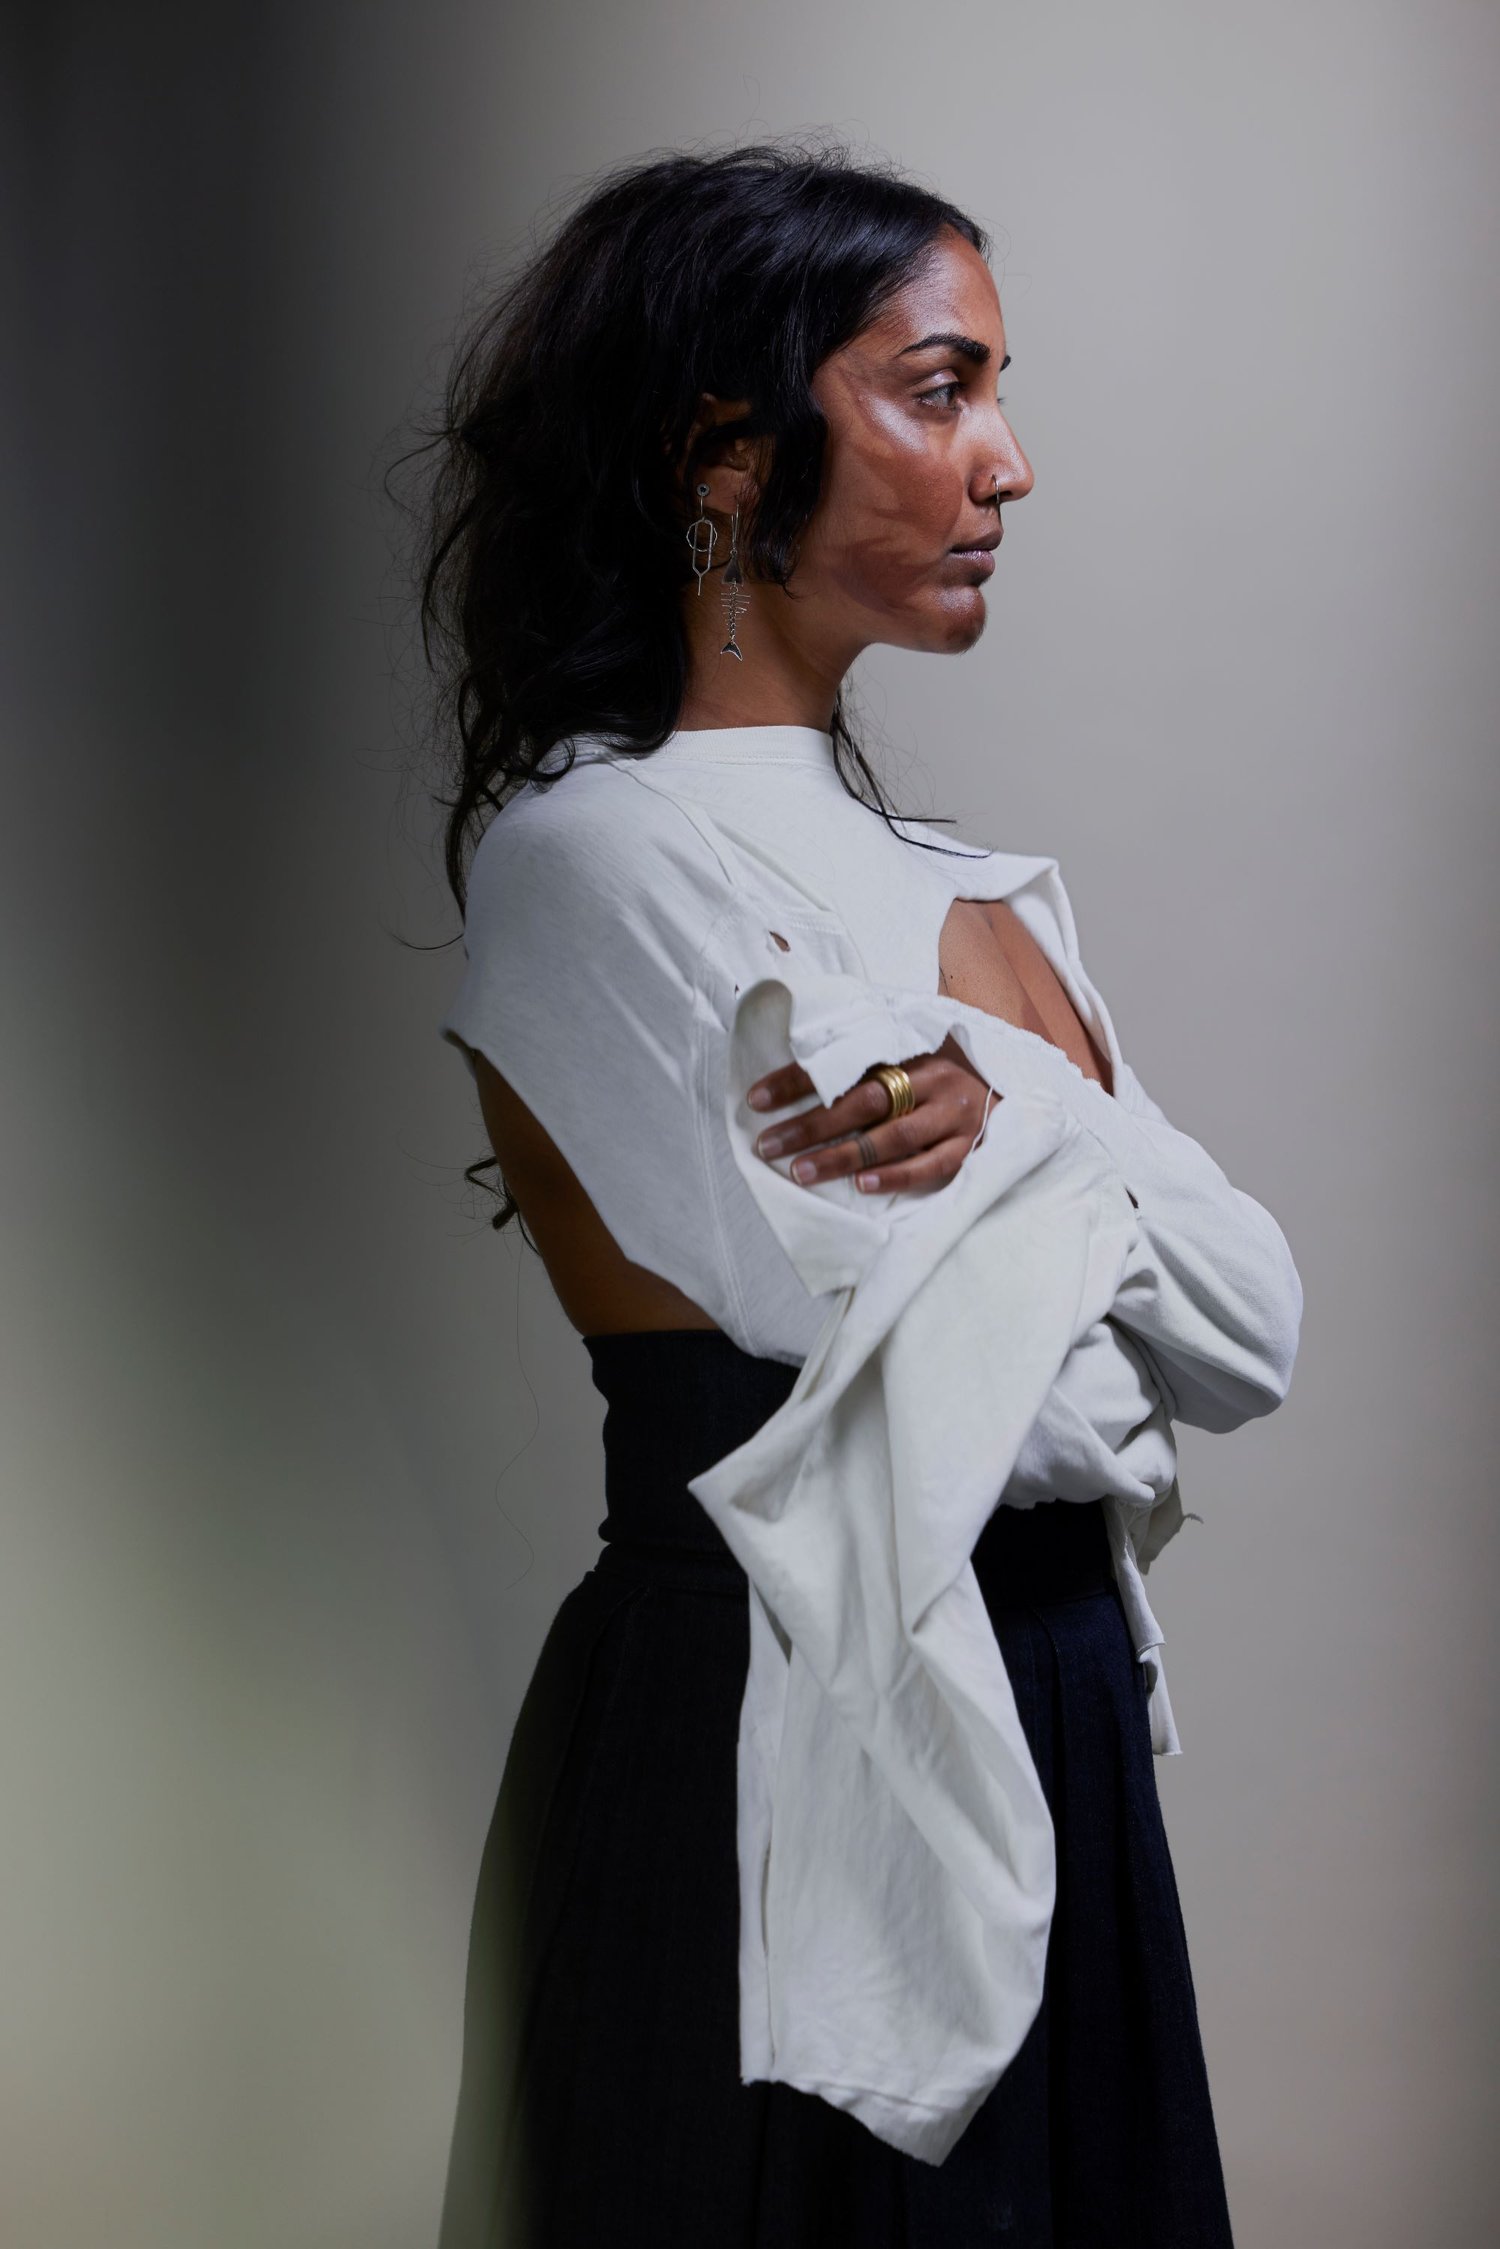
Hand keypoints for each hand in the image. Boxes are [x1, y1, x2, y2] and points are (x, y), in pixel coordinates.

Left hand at [747, 1034, 997, 1195]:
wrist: (1009, 1096)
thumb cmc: (938, 1081)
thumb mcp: (905, 1058)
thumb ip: (862, 1064)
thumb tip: (794, 1077)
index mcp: (908, 1050)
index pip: (842, 1063)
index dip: (796, 1081)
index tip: (756, 1100)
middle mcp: (932, 1079)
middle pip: (863, 1102)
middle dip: (810, 1125)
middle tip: (769, 1145)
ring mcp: (953, 1115)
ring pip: (892, 1137)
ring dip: (843, 1156)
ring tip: (801, 1172)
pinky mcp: (969, 1148)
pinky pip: (929, 1167)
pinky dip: (894, 1176)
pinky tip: (861, 1186)